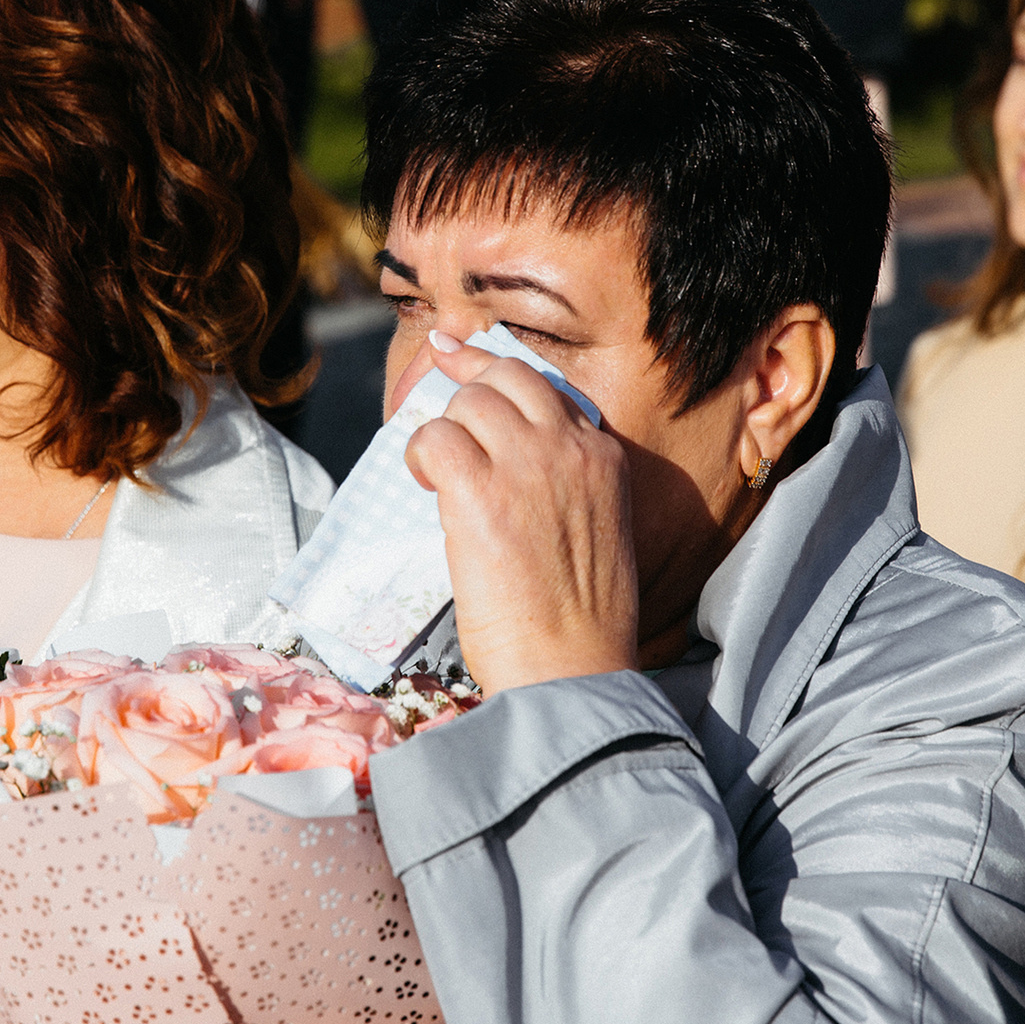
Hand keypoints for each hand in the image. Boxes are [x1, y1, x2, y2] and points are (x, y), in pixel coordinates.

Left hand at [402, 333, 638, 693]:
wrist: (572, 670)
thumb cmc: (580, 625)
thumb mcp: (596, 534)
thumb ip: (562, 489)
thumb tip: (503, 470)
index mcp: (604, 459)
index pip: (547, 390)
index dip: (495, 368)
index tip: (460, 353)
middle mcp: (570, 450)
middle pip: (507, 378)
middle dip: (467, 380)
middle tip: (439, 387)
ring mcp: (527, 466)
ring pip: (468, 403)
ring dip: (442, 430)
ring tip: (434, 471)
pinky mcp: (480, 493)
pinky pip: (435, 438)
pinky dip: (420, 453)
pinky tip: (423, 482)